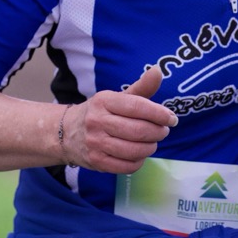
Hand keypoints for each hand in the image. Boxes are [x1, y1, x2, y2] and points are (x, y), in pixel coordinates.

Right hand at [62, 66, 178, 173]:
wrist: (66, 132)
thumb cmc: (100, 113)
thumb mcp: (116, 97)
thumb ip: (140, 87)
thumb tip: (158, 70)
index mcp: (104, 101)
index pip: (138, 107)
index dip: (159, 114)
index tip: (172, 118)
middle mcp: (97, 121)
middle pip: (138, 131)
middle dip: (158, 132)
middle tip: (163, 131)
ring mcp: (95, 143)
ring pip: (134, 150)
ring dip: (150, 147)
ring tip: (152, 142)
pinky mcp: (96, 162)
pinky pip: (126, 166)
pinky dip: (139, 161)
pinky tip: (139, 154)